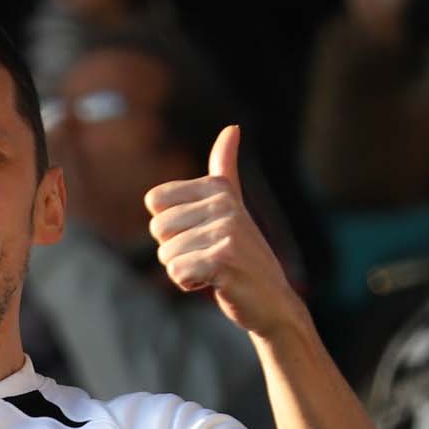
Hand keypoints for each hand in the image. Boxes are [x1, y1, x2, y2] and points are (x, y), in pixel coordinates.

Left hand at [149, 126, 300, 337]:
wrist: (272, 301)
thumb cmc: (244, 256)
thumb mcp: (233, 207)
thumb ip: (225, 169)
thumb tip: (232, 127)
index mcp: (219, 187)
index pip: (155, 202)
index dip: (171, 227)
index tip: (200, 234)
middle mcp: (224, 203)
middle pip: (157, 229)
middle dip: (175, 250)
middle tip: (209, 256)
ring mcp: (226, 229)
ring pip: (166, 254)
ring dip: (184, 270)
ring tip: (215, 270)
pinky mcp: (223, 258)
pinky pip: (176, 272)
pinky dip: (189, 283)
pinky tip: (216, 282)